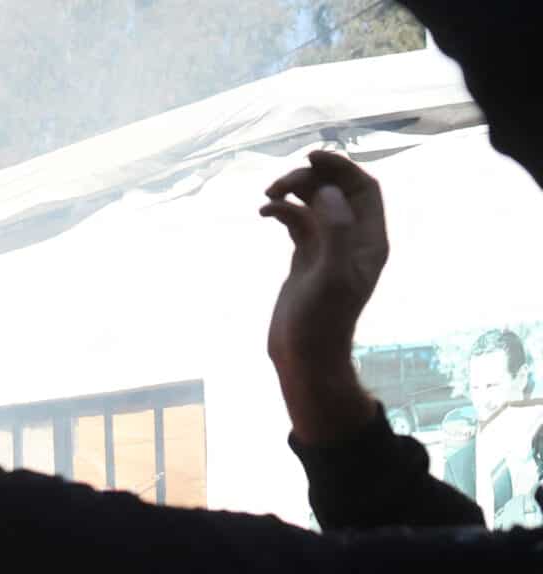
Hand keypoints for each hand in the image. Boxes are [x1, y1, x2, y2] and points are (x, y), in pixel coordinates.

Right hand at [262, 151, 388, 442]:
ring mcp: (326, 248)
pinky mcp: (304, 258)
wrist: (303, 357)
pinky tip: (263, 212)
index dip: (341, 168)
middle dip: (310, 179)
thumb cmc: (321, 322)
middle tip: (279, 184)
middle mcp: (351, 239)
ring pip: (314, 204)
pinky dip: (281, 211)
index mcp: (369, 240)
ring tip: (268, 194)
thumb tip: (327, 191)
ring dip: (292, 192)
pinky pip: (296, 222)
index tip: (311, 157)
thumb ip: (336, 229)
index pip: (363, 189)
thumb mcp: (331, 276)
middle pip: (336, 191)